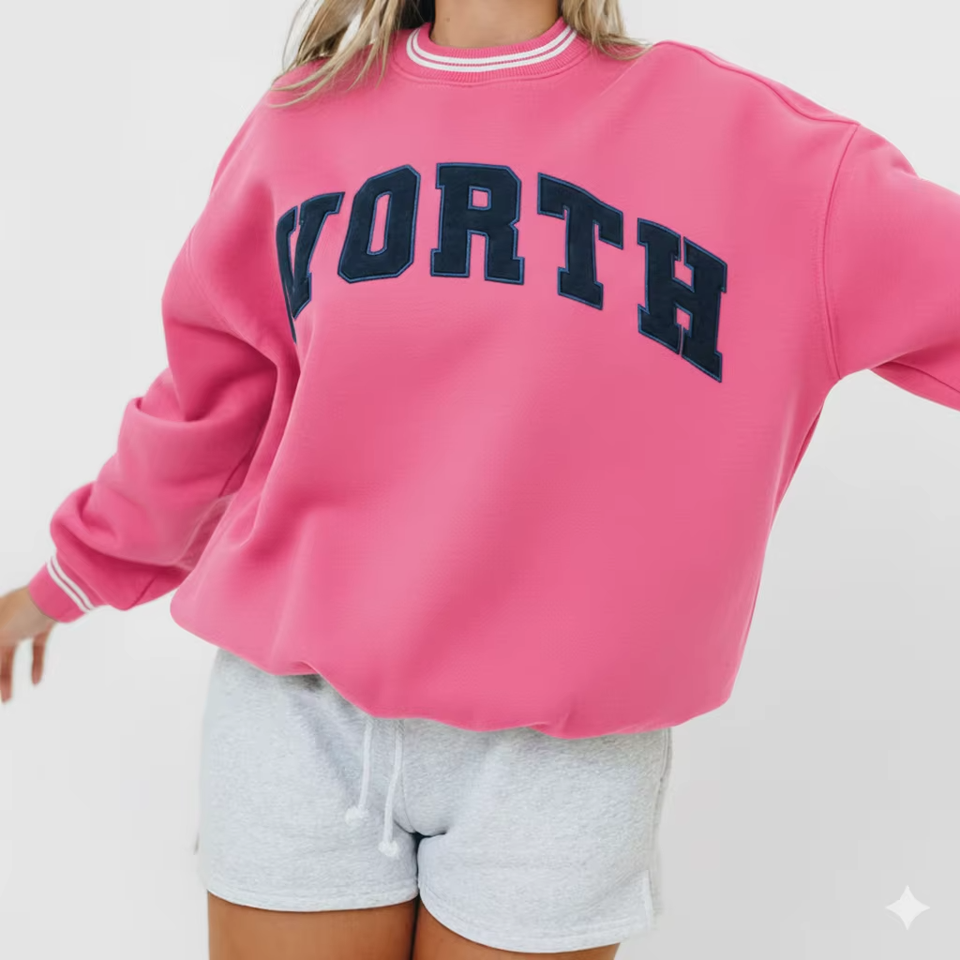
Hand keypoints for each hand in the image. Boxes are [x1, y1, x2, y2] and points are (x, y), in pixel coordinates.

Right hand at [0, 587, 58, 702]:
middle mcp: (3, 619)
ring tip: (8, 699)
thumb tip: (0, 666)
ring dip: (9, 677)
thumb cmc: (23, 610)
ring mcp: (23, 622)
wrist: (58, 594)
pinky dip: (35, 665)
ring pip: (12, 655)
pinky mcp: (42, 625)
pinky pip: (36, 648)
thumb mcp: (0, 633)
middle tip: (0, 698)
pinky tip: (35, 682)